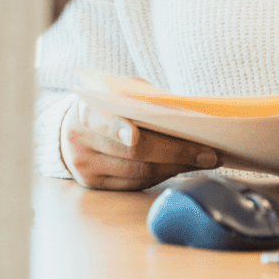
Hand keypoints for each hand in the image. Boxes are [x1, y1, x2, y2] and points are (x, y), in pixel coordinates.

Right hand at [61, 95, 219, 189]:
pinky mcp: (95, 186)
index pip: (103, 121)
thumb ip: (143, 99)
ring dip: (175, 167)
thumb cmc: (108, 105)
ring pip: (138, 173)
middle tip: (208, 152)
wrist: (71, 129)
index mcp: (85, 111)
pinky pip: (135, 185)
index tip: (133, 136)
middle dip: (175, 152)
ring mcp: (86, 168)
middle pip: (132, 153)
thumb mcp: (120, 93)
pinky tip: (181, 168)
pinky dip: (162, 176)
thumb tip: (185, 114)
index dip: (118, 129)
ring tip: (203, 160)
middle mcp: (80, 142)